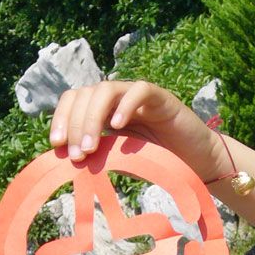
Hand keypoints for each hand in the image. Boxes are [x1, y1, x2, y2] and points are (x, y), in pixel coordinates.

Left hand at [49, 80, 226, 182]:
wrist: (198, 164)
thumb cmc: (160, 164)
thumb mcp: (121, 163)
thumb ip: (98, 158)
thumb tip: (67, 163)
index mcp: (105, 112)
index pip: (74, 101)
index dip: (61, 118)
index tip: (56, 146)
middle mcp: (118, 100)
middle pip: (85, 94)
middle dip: (76, 124)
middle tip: (77, 155)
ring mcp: (139, 96)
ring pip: (106, 90)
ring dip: (92, 118)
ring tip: (92, 147)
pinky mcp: (161, 99)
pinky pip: (139, 90)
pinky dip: (125, 106)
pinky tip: (117, 127)